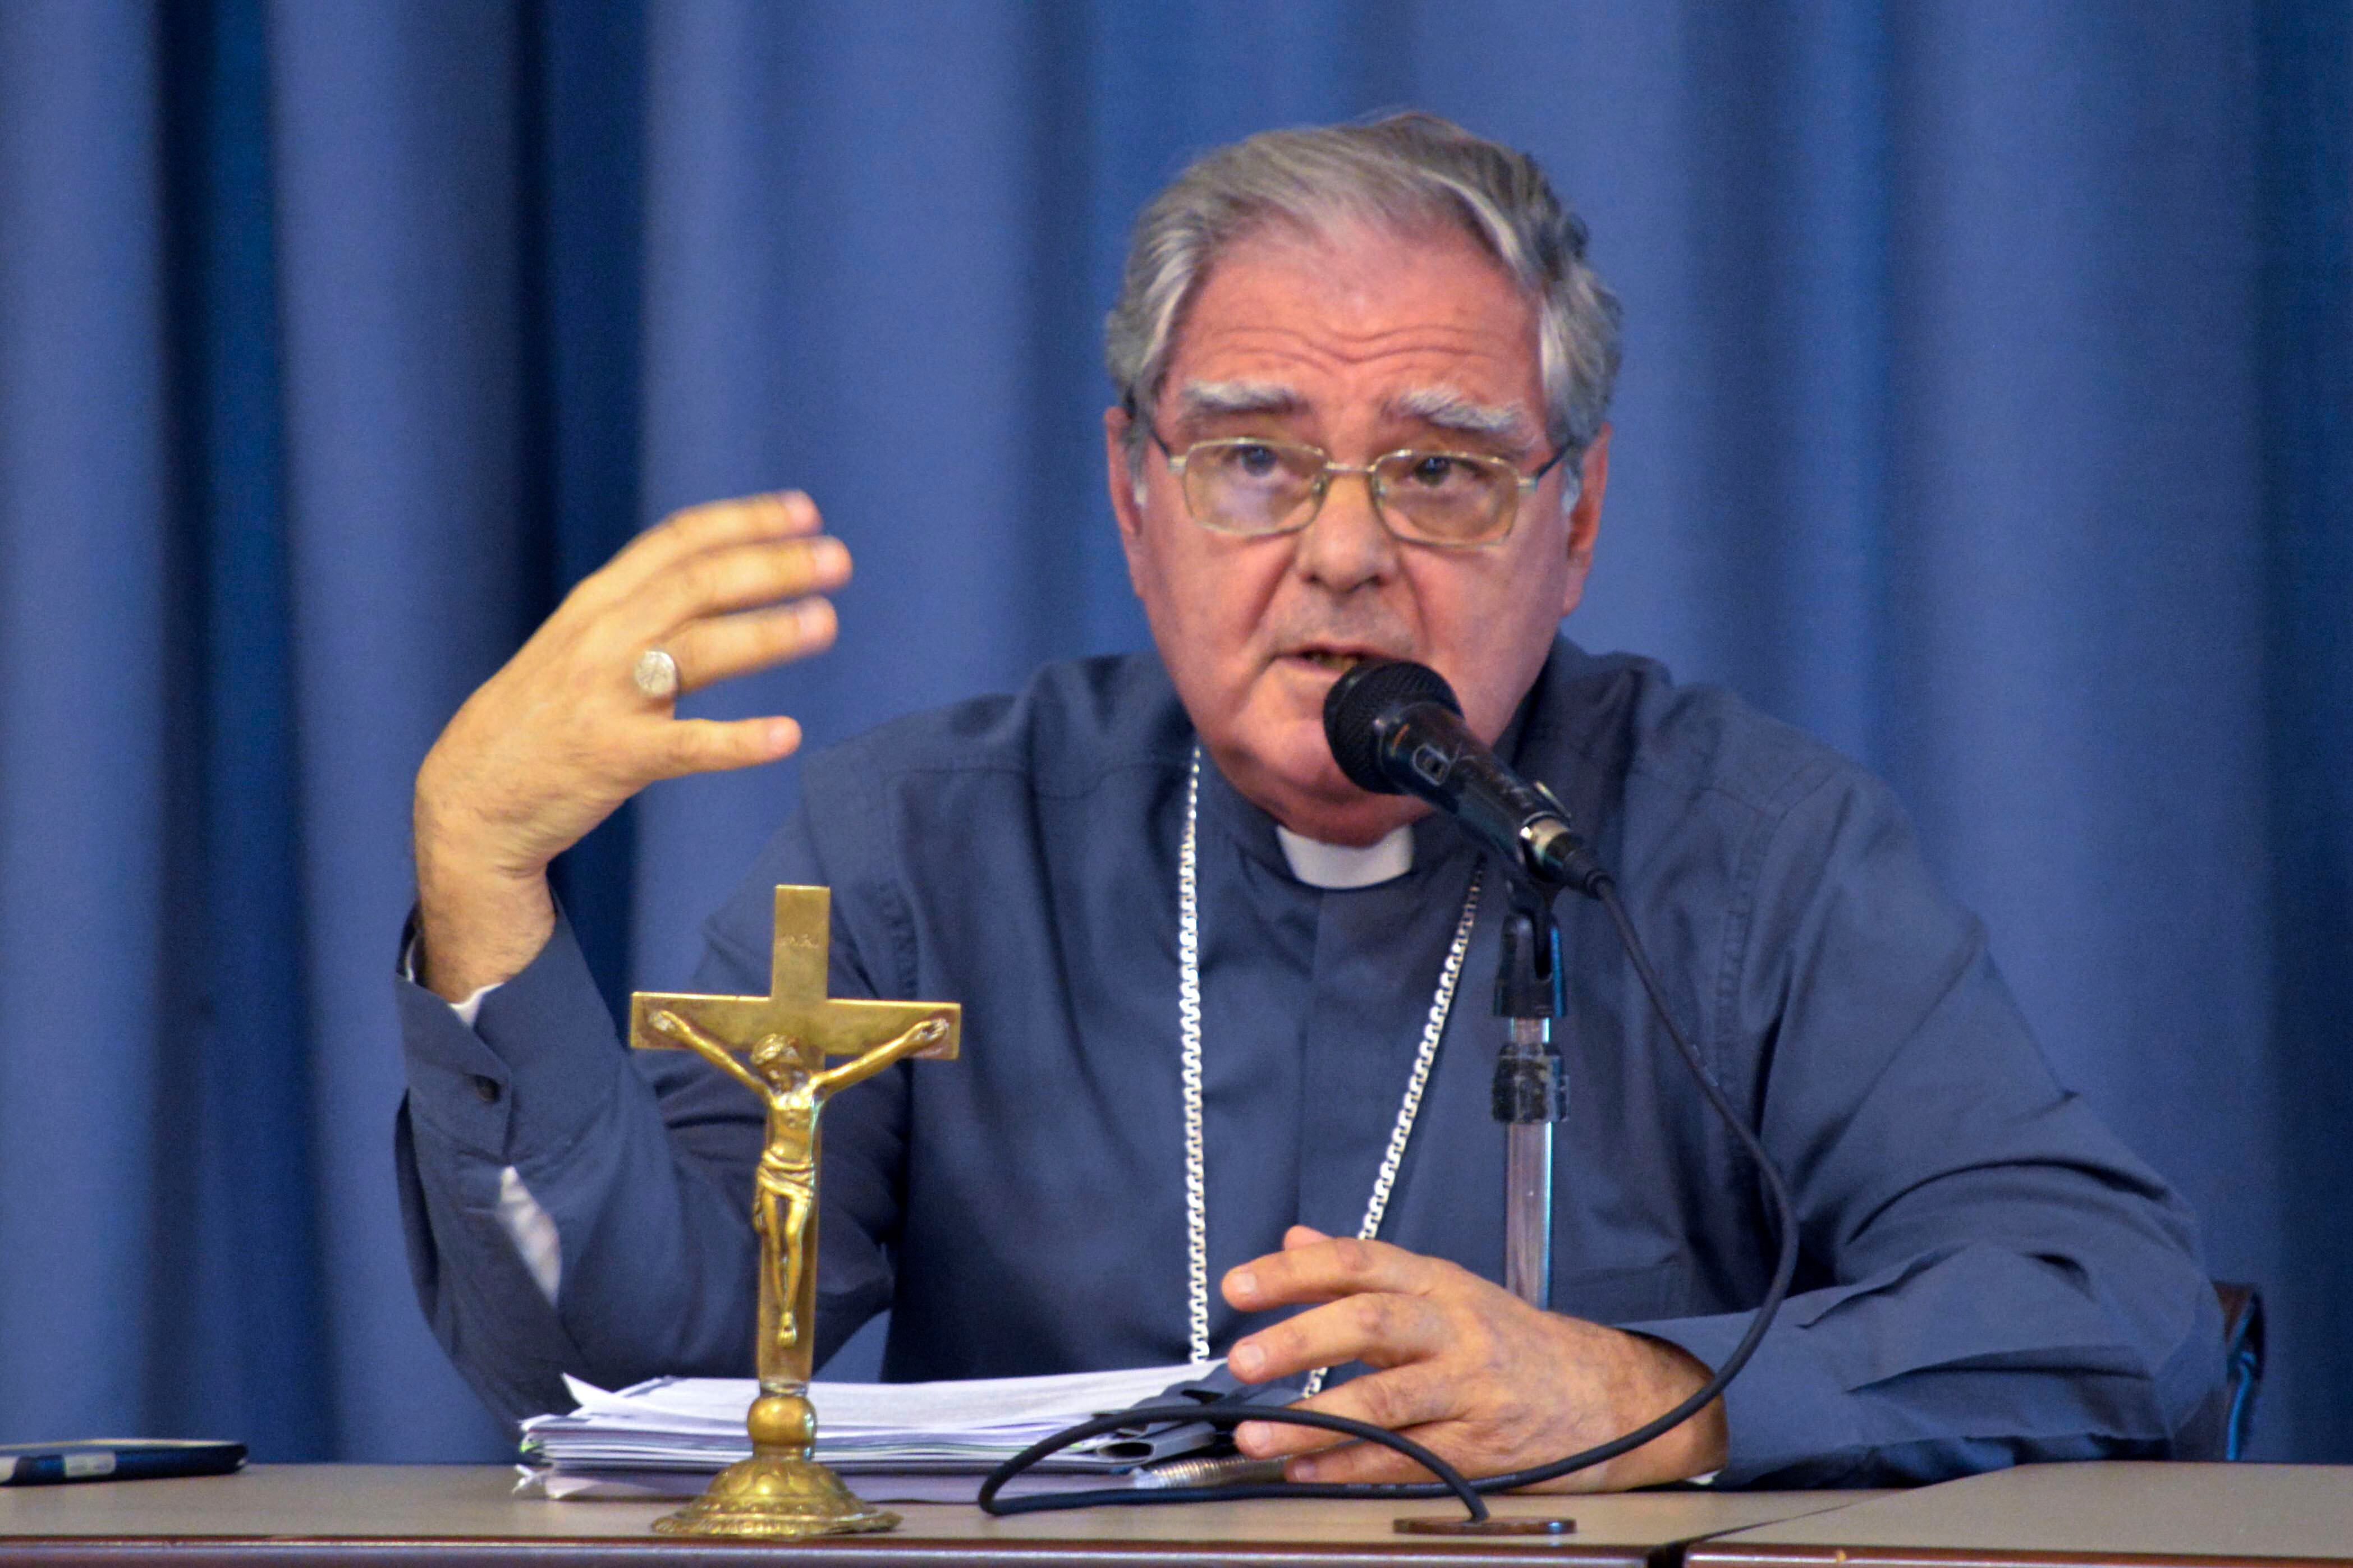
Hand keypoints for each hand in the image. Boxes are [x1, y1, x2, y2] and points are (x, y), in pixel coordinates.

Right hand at [414, 491, 849, 999]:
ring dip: (766, 634)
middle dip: (771, 567)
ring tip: (826, 622)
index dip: (744, 521)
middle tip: (838, 559)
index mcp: (598, 602)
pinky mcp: (612, 757)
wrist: (469, 797)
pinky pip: (684, 746)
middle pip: (697, 586)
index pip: (677, 542)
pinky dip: (737, 741)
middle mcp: (601, 638)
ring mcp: (604, 696)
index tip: (805, 512)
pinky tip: (786, 736)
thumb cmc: (542, 716)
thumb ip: (641, 610)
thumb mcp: (579, 642)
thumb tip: (721, 575)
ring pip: (695, 651)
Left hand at [1221, 1225, 1725, 1491]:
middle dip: (1301, 1338)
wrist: (1609, 1397)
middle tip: (1243, 1359)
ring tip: (1257, 1434)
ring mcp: (1470, 1390)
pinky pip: (1407, 1459)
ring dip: (1314, 1420)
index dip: (1295, 1271)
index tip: (1238, 1287)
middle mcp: (1454, 1329)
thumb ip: (1364, 1269)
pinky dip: (1352, 1467)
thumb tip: (1294, 1239)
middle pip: (1373, 1322)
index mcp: (1439, 1283)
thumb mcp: (1443, 1290)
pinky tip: (1307, 1471)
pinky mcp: (1480, 1448)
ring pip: (1386, 1402)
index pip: (1359, 1261)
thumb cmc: (1514, 1343)